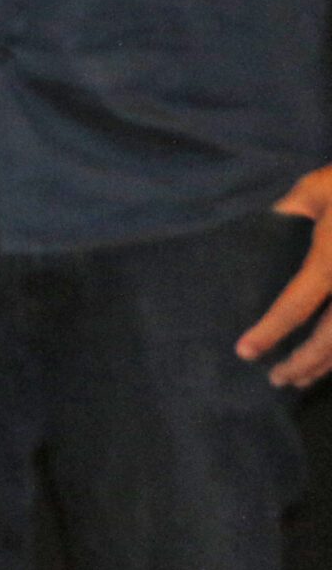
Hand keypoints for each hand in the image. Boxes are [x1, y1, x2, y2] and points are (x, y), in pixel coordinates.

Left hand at [238, 165, 331, 387]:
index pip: (298, 305)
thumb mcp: (317, 189)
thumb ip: (288, 211)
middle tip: (276, 379)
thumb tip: (257, 233)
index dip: (271, 331)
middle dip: (303, 363)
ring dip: (328, 364)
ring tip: (300, 379)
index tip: (246, 352)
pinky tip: (331, 363)